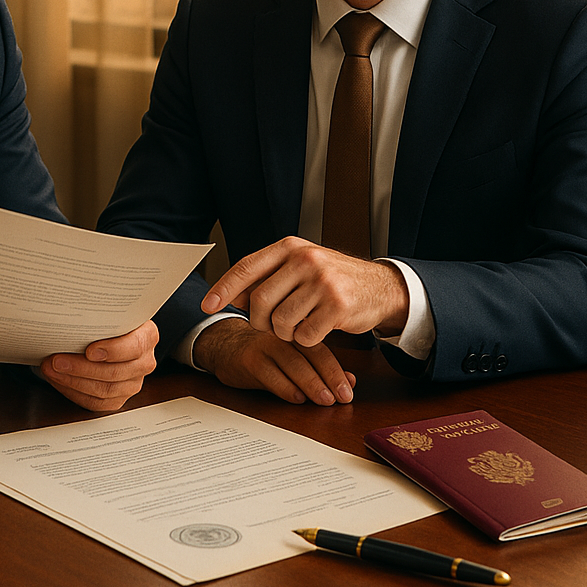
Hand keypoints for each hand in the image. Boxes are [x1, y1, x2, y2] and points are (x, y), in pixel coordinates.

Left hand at [37, 320, 157, 411]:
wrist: (113, 334)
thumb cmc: (109, 321)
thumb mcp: (111, 312)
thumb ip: (101, 315)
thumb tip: (72, 311)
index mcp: (148, 336)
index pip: (134, 347)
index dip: (112, 350)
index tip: (89, 350)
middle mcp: (144, 362)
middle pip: (114, 372)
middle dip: (80, 368)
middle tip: (56, 361)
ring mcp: (133, 383)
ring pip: (104, 390)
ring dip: (72, 381)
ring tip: (52, 370)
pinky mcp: (119, 398)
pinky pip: (97, 403)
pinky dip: (74, 392)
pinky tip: (60, 381)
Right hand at [193, 317, 354, 404]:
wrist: (222, 344)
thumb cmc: (262, 351)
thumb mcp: (291, 354)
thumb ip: (319, 366)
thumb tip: (350, 381)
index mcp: (295, 333)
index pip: (320, 350)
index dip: (336, 371)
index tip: (348, 391)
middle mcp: (282, 336)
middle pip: (310, 355)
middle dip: (328, 378)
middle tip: (341, 398)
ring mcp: (264, 346)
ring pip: (292, 364)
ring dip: (311, 384)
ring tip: (324, 400)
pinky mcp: (248, 359)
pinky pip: (269, 374)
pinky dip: (284, 387)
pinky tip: (296, 398)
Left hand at [201, 237, 408, 345]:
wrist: (379, 287)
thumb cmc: (332, 279)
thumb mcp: (298, 269)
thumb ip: (265, 279)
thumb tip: (230, 296)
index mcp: (290, 247)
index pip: (246, 268)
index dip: (223, 288)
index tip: (207, 305)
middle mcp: (305, 259)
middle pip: (259, 301)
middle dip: (260, 321)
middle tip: (272, 325)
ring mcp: (322, 282)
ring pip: (280, 322)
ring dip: (284, 333)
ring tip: (298, 325)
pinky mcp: (337, 306)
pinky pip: (304, 335)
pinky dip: (305, 339)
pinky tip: (316, 329)